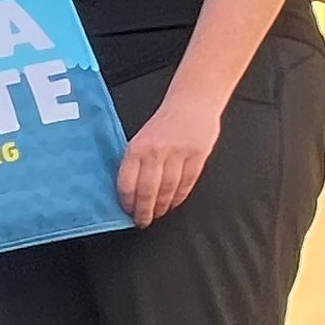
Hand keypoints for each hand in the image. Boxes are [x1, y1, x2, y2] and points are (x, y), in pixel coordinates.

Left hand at [118, 95, 220, 223]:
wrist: (192, 102)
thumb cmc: (164, 123)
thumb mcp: (141, 138)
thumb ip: (135, 162)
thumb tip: (128, 192)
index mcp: (137, 147)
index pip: (127, 183)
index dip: (127, 202)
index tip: (127, 212)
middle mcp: (156, 151)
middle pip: (147, 191)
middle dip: (144, 211)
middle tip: (143, 221)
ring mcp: (178, 154)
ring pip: (167, 190)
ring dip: (162, 207)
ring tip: (158, 214)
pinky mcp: (197, 155)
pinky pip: (187, 183)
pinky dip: (179, 197)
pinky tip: (174, 203)